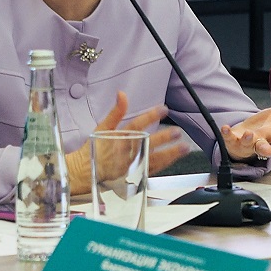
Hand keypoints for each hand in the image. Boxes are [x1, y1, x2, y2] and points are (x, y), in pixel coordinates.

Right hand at [66, 91, 188, 193]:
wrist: (86, 172)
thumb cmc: (94, 149)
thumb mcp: (102, 127)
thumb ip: (116, 111)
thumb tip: (122, 94)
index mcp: (118, 138)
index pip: (136, 124)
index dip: (150, 116)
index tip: (163, 109)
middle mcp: (125, 152)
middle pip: (147, 143)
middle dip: (164, 138)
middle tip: (178, 132)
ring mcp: (131, 165)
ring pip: (153, 159)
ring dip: (170, 154)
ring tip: (184, 147)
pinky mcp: (134, 175)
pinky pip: (152, 170)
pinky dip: (164, 164)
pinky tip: (174, 159)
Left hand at [220, 97, 270, 162]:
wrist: (241, 139)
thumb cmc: (261, 128)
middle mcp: (258, 141)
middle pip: (263, 147)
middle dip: (266, 149)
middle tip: (267, 151)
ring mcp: (244, 142)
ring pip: (247, 144)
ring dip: (248, 140)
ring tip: (250, 135)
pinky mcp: (231, 139)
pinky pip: (228, 137)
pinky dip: (226, 133)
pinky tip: (225, 128)